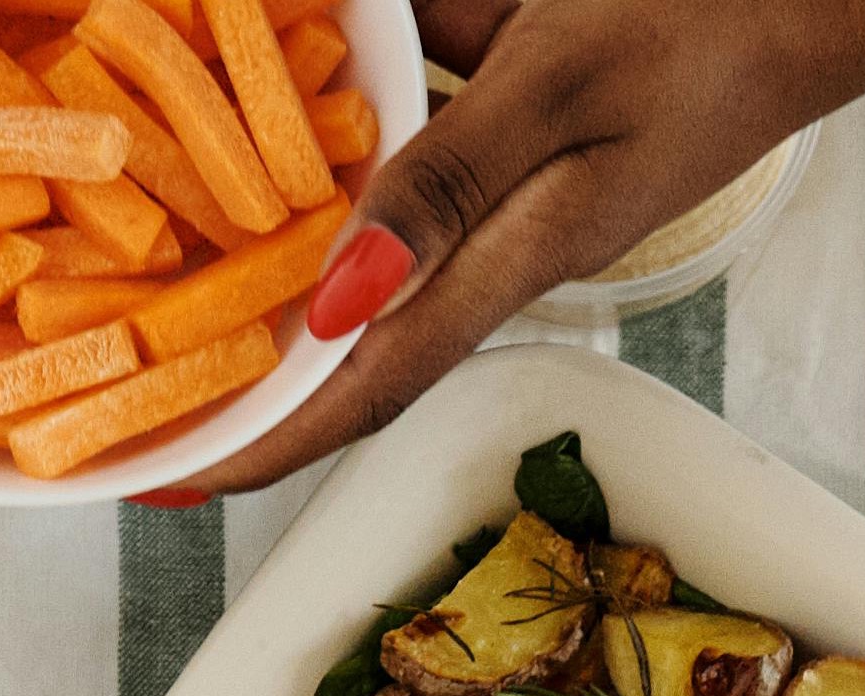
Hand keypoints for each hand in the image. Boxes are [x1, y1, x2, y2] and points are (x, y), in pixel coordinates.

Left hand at [201, 0, 864, 495]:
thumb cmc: (711, 20)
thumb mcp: (566, 84)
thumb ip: (449, 180)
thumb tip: (341, 296)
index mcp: (524, 255)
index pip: (377, 379)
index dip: (276, 440)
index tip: (177, 480)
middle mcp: (509, 232)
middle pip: (362, 317)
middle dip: (259, 354)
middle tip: (152, 380)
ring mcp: (519, 176)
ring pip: (380, 214)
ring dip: (292, 222)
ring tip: (186, 240)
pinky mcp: (530, 116)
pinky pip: (420, 128)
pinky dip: (357, 101)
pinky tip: (300, 62)